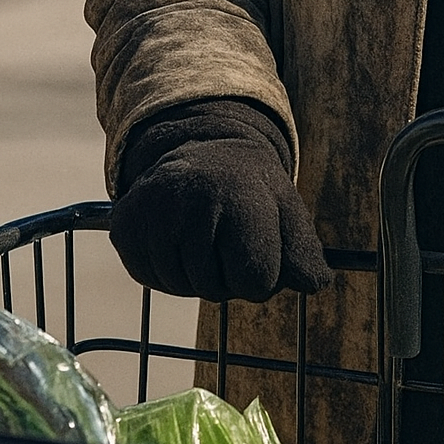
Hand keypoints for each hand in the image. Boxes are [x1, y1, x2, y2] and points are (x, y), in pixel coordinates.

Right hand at [110, 99, 330, 301]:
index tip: (259, 244)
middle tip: (227, 237)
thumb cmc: (251, 191)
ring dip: (196, 276)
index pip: (256, 283)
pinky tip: (176, 239)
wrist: (201, 152)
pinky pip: (150, 279)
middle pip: (216, 290)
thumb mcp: (287, 213)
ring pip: (181, 288)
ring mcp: (153, 211)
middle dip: (227, 276)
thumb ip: (305, 253)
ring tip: (203, 235)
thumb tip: (317, 285)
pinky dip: (166, 271)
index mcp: (241, 198)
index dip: (263, 275)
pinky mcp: (125, 225)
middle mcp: (193, 200)